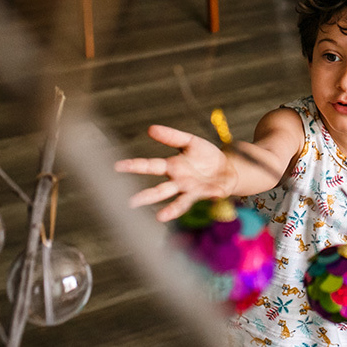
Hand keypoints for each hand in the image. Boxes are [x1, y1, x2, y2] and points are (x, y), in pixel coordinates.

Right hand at [114, 125, 235, 221]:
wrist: (229, 167)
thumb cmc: (206, 156)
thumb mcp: (190, 142)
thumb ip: (171, 136)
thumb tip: (150, 129)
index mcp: (172, 167)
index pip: (150, 166)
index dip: (134, 166)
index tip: (117, 166)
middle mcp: (178, 182)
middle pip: (159, 190)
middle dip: (145, 196)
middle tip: (129, 202)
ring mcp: (192, 191)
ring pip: (177, 202)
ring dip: (169, 210)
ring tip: (159, 217)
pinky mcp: (207, 195)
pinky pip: (205, 199)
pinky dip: (208, 199)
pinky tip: (209, 198)